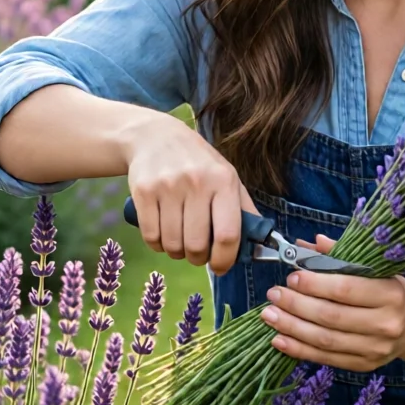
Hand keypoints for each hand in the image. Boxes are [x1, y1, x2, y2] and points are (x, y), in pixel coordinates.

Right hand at [123, 112, 258, 275]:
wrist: (154, 136)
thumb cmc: (197, 162)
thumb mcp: (226, 176)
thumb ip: (244, 208)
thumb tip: (260, 242)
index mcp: (224, 181)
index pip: (228, 234)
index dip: (225, 260)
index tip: (220, 267)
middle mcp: (197, 182)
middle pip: (197, 245)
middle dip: (198, 258)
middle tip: (197, 253)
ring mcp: (168, 186)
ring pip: (172, 244)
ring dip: (176, 252)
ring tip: (179, 241)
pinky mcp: (144, 191)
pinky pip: (151, 237)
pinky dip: (157, 244)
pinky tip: (162, 234)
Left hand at [258, 233, 404, 371]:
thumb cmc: (388, 291)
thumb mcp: (374, 269)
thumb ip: (341, 256)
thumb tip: (307, 244)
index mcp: (390, 294)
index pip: (346, 289)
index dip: (315, 284)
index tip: (291, 277)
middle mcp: (386, 324)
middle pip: (332, 316)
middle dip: (297, 305)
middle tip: (274, 294)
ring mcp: (375, 349)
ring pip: (325, 340)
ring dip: (292, 328)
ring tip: (269, 315)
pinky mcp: (364, 366)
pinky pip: (325, 358)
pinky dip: (299, 350)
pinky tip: (279, 339)